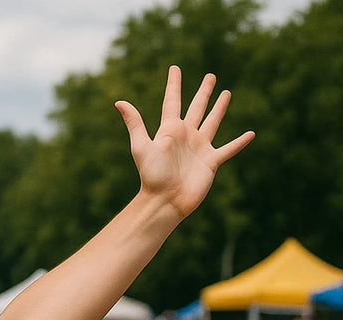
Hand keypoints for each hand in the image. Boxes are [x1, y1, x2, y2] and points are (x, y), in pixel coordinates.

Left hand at [116, 66, 254, 219]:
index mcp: (169, 130)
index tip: (174, 68)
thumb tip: (119, 101)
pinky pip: (228, 149)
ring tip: (227, 93)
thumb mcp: (141, 146)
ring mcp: (199, 148)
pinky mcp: (211, 162)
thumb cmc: (152, 175)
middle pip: (196, 107)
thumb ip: (135, 123)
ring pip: (212, 122)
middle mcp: (185, 135)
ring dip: (220, 108)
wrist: (165, 200)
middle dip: (203, 92)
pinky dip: (239, 142)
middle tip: (210, 76)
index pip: (172, 102)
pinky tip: (251, 134)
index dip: (174, 85)